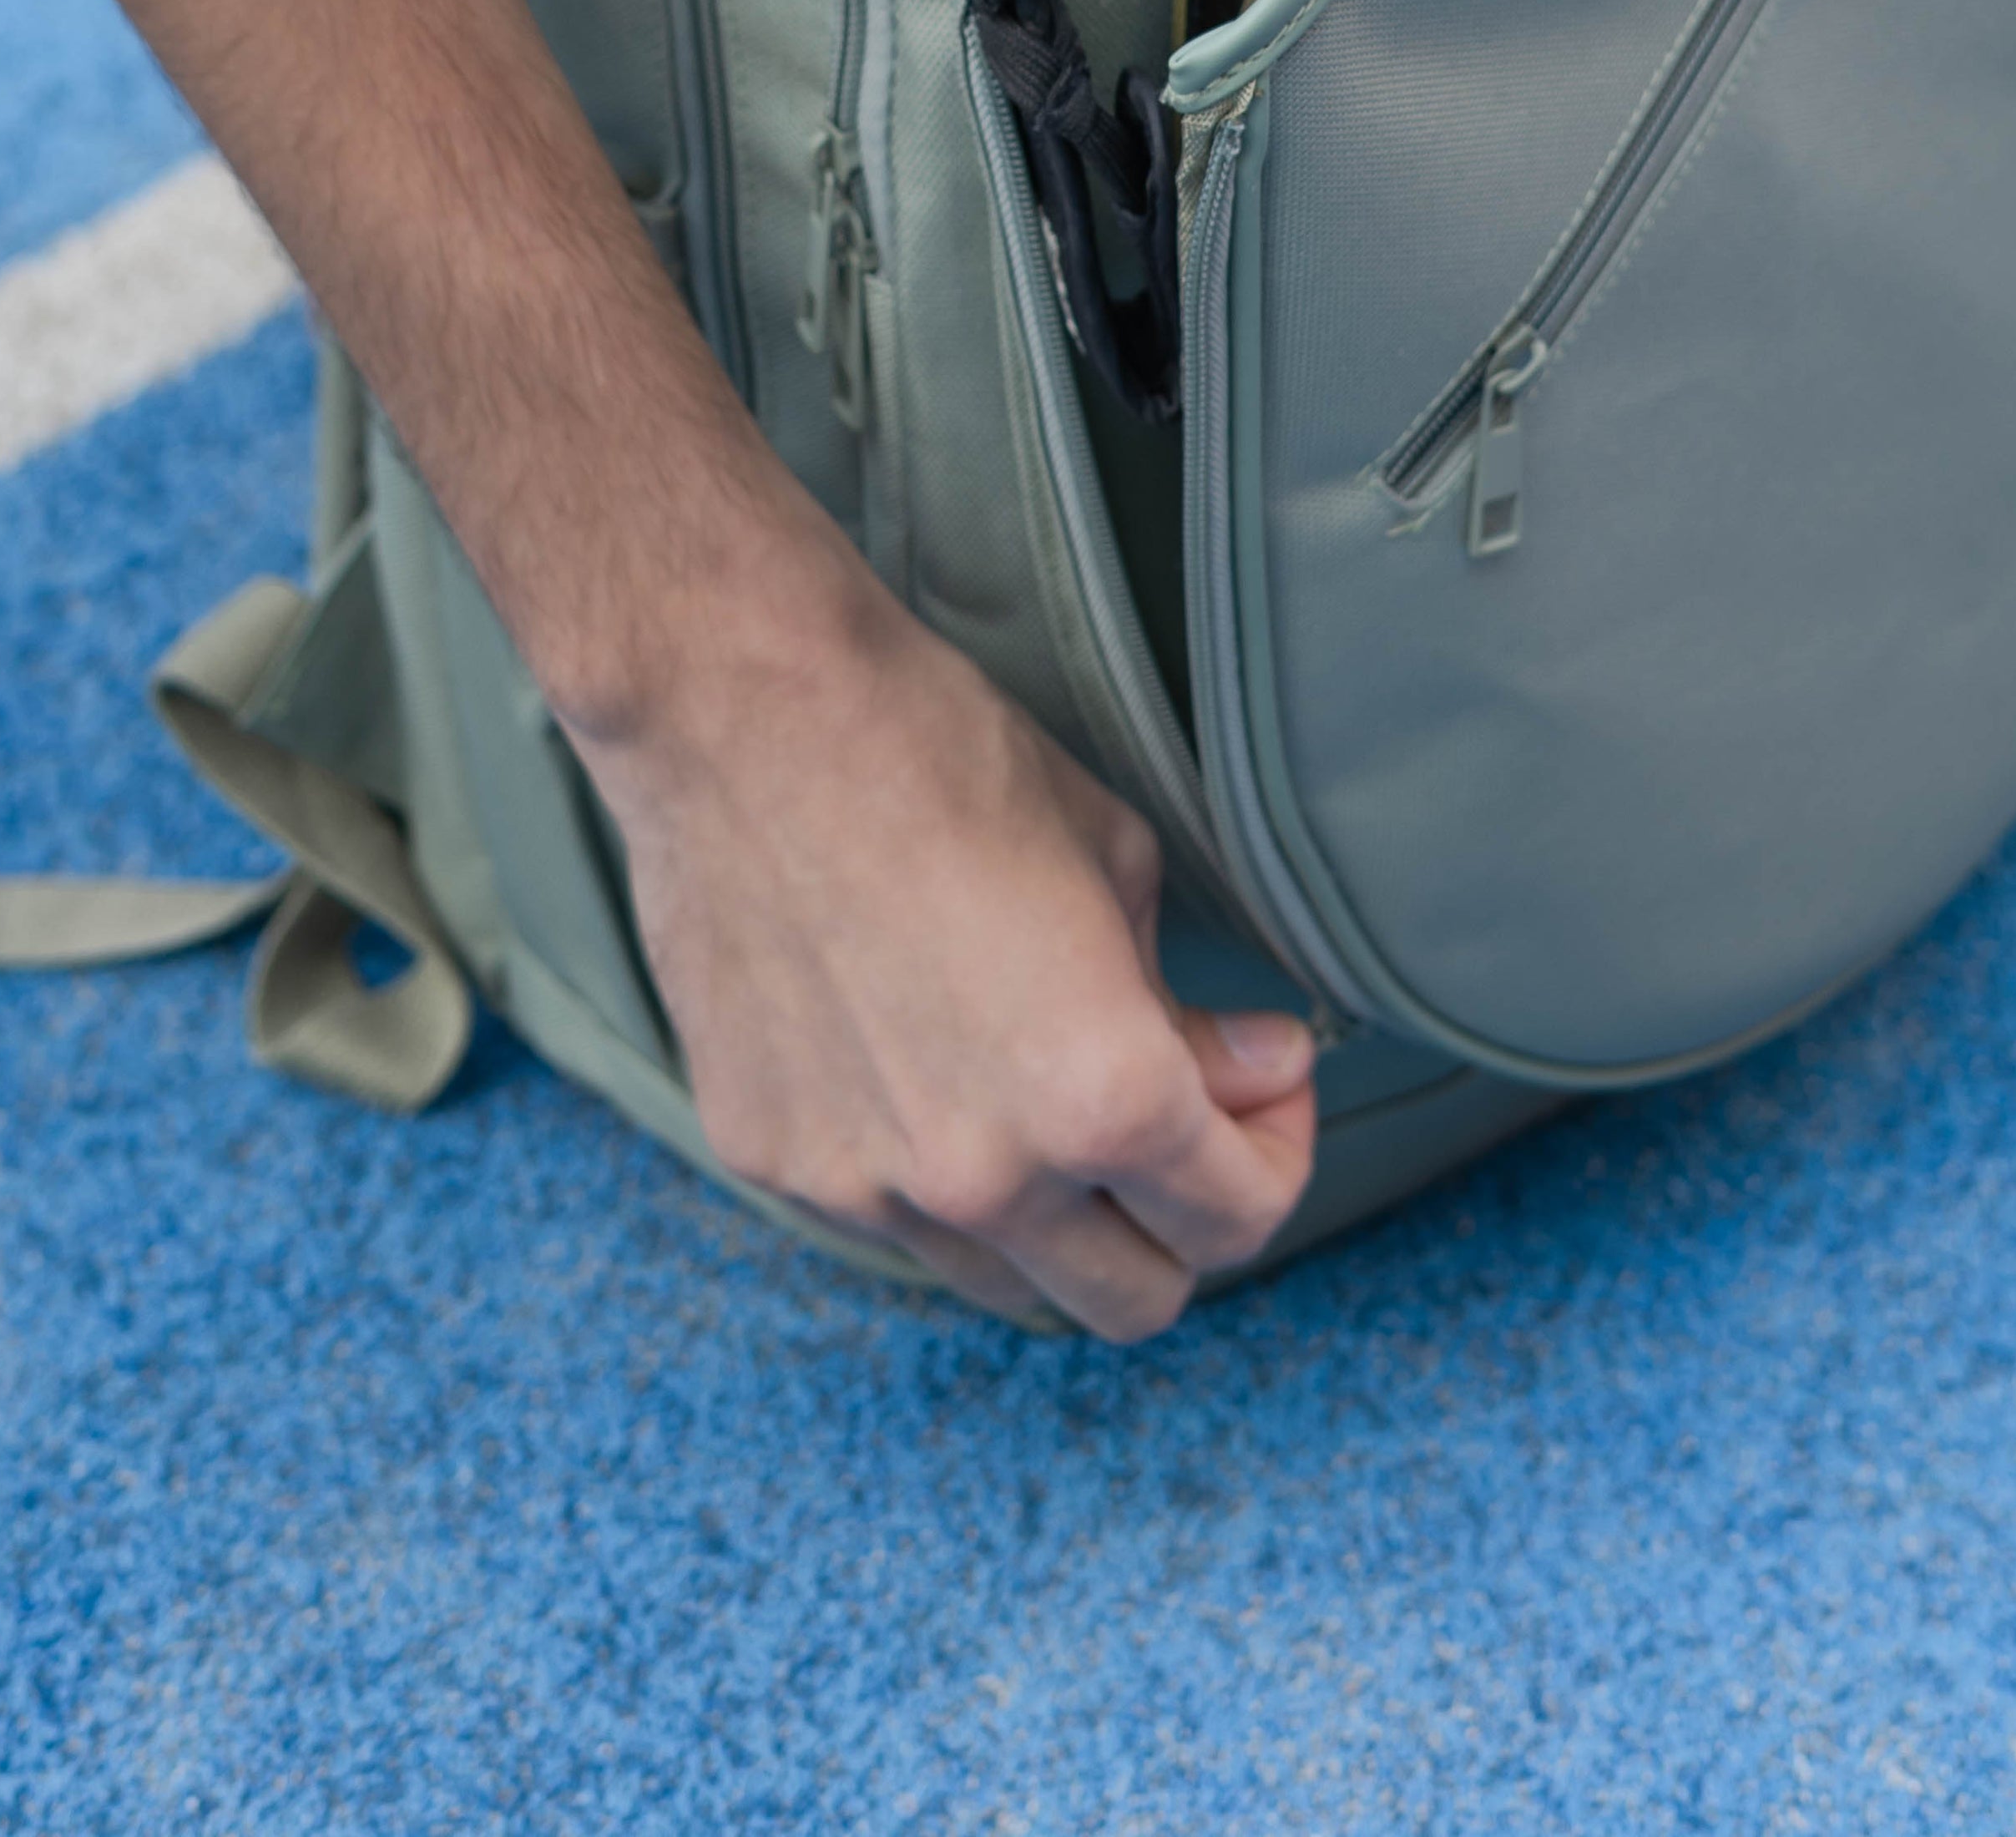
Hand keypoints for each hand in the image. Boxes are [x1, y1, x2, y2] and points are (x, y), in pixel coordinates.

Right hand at [585, 557, 1318, 1338]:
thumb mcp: (1114, 861)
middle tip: (1179, 1118)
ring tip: (1043, 1088)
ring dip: (1055, 1214)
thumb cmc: (941, 753)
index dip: (1274, 1152)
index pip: (1237, 1219)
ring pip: (1006, 1279)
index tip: (1260, 1086)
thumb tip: (1251, 1074)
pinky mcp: (770, 1159)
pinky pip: (889, 1216)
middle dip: (1180, 1221)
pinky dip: (932, 1172)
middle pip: (1133, 1302)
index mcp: (1100, 1096)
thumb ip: (1186, 1008)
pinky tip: (923, 1057)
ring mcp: (865, 1186)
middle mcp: (986, 1176)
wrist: (740, 713)